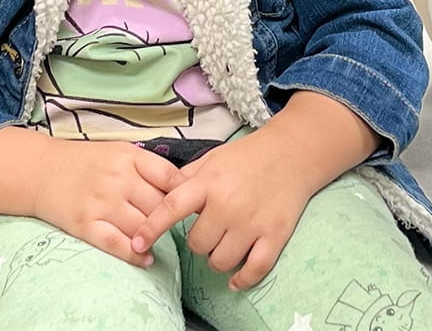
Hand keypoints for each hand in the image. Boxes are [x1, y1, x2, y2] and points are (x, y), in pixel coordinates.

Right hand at [30, 139, 180, 266]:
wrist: (41, 171)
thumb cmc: (86, 162)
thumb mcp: (121, 151)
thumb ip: (149, 167)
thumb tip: (184, 187)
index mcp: (131, 157)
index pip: (172, 177)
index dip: (187, 194)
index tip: (195, 205)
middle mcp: (118, 179)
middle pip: (160, 206)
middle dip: (171, 219)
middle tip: (178, 227)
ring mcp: (101, 203)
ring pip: (142, 227)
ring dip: (155, 238)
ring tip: (160, 241)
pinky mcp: (86, 225)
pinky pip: (116, 244)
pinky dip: (134, 255)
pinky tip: (145, 258)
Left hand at [130, 132, 315, 290]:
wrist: (293, 152)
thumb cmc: (248, 156)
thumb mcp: (213, 158)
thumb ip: (187, 178)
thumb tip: (160, 195)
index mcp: (209, 183)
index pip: (172, 208)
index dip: (152, 228)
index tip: (138, 243)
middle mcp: (228, 204)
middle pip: (198, 244)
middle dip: (200, 241)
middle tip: (211, 230)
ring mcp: (252, 222)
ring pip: (220, 261)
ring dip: (218, 259)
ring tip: (226, 245)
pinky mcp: (274, 234)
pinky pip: (254, 269)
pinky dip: (243, 279)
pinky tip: (237, 279)